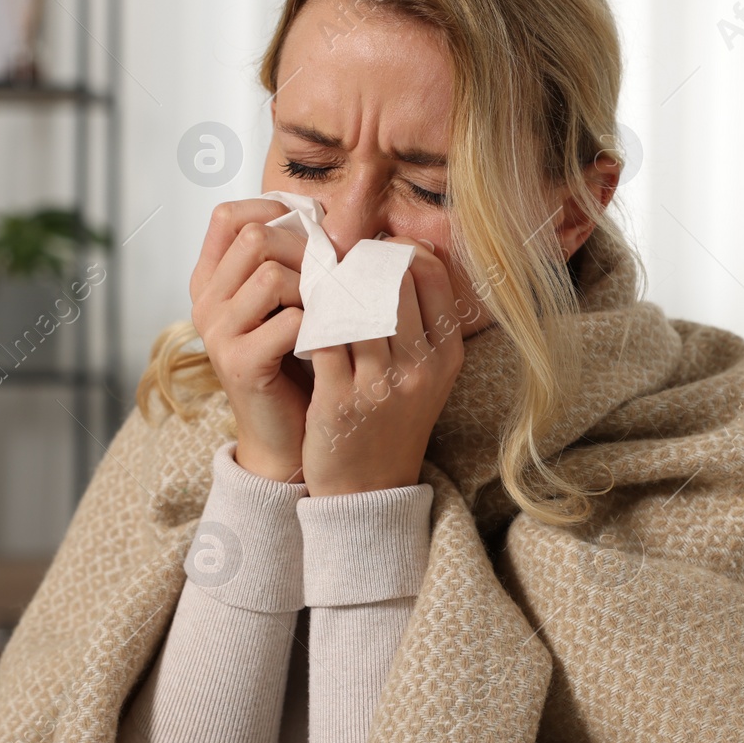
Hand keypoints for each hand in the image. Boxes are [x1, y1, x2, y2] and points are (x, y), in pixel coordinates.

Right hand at [190, 199, 313, 482]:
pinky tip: (330, 337)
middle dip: (304, 250)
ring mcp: (217, 334)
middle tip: (332, 275)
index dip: (273, 211)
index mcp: (211, 280)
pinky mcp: (240, 363)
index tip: (313, 230)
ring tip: (330, 309)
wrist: (288, 435)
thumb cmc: (297, 361)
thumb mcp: (287, 302)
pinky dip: (319, 324)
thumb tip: (324, 213)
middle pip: (253, 238)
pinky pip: (288, 321)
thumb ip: (291, 259)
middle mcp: (205, 302)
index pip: (228, 216)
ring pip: (270, 275)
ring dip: (312, 288)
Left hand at [302, 238, 464, 495]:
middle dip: (358, 262)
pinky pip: (319, 336)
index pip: (430, 272)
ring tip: (312, 283)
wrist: (370, 491)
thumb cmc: (392, 424)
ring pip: (352, 303)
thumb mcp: (426, 376)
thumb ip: (419, 324)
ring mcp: (381, 385)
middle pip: (392, 280)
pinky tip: (296, 315)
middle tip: (334, 261)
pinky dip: (306, 318)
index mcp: (446, 355)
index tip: (372, 252)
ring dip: (327, 287)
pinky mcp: (339, 401)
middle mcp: (421, 367)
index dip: (397, 250)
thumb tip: (398, 257)